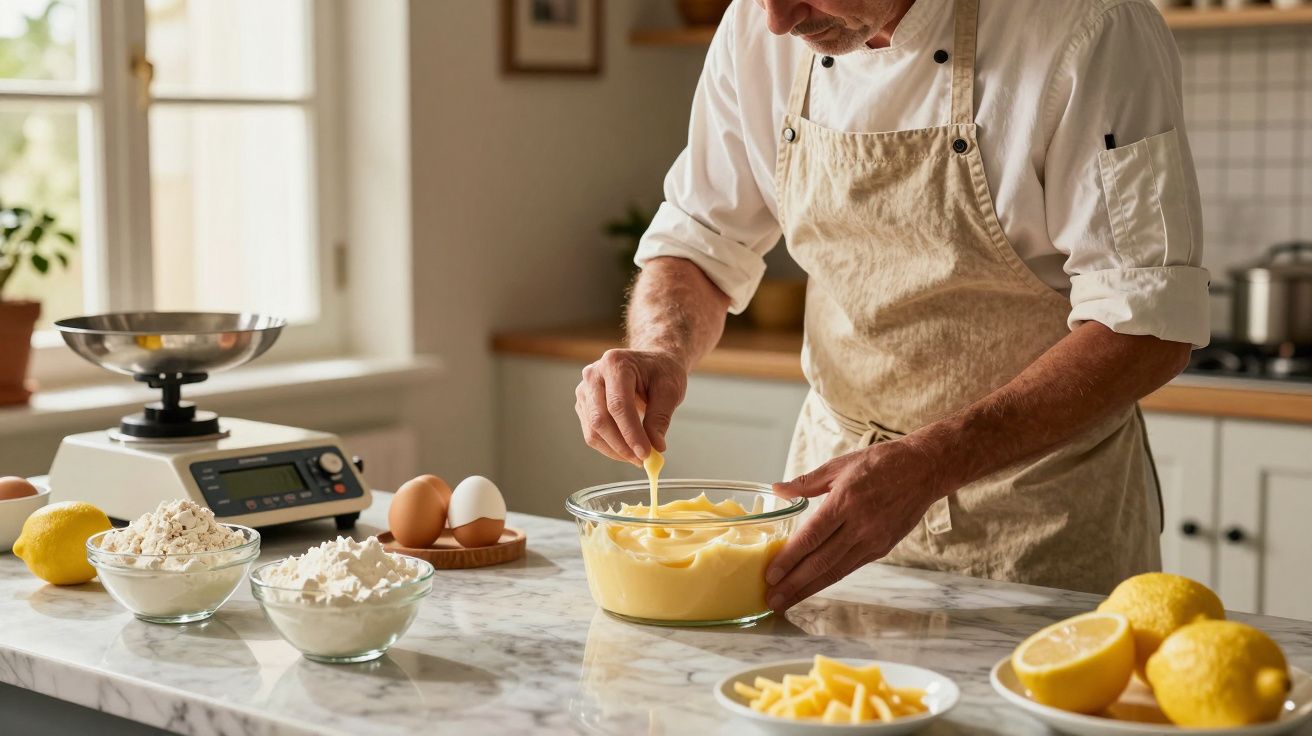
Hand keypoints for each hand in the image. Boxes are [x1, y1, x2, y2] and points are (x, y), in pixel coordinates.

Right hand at [575, 349, 688, 464]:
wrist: (650, 363)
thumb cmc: (661, 372)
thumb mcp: (670, 390)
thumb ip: (661, 417)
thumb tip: (655, 446)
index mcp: (615, 363)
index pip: (618, 405)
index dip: (631, 433)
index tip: (646, 453)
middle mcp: (594, 375)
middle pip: (600, 419)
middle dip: (622, 445)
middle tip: (643, 460)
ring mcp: (585, 390)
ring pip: (593, 430)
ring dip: (616, 450)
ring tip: (638, 457)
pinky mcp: (584, 405)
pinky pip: (592, 433)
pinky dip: (610, 447)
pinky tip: (627, 449)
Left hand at [765, 439, 944, 611]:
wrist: (923, 470)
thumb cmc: (880, 463)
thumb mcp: (840, 465)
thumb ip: (806, 482)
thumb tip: (777, 489)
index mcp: (845, 501)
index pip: (812, 536)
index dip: (789, 558)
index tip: (770, 575)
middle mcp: (860, 525)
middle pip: (821, 562)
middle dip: (794, 584)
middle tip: (772, 600)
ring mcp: (873, 539)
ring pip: (835, 571)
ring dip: (809, 589)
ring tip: (786, 602)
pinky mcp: (882, 548)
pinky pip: (851, 567)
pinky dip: (829, 579)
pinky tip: (812, 587)